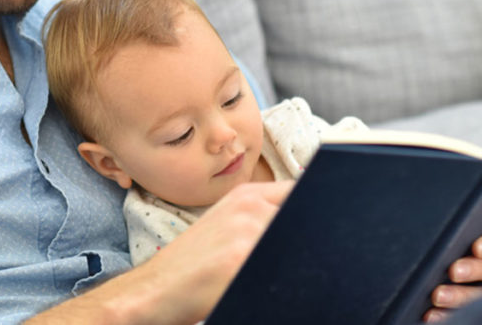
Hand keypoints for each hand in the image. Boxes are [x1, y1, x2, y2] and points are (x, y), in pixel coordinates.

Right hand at [28, 180, 292, 324]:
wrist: (154, 291)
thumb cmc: (192, 264)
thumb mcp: (226, 224)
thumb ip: (263, 216)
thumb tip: (314, 218)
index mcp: (248, 195)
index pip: (302, 192)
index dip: (318, 211)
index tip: (327, 228)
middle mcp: (249, 206)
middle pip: (307, 218)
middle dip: (312, 239)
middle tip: (316, 256)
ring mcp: (247, 232)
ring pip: (298, 244)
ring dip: (300, 263)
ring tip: (282, 274)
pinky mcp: (241, 260)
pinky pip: (282, 270)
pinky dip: (285, 281)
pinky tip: (269, 287)